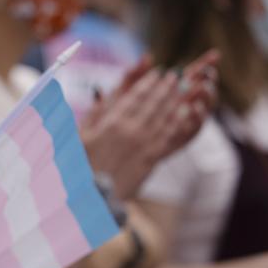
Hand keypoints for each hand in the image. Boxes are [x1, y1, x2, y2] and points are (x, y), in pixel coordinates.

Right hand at [81, 50, 219, 199]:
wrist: (92, 195)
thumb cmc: (81, 165)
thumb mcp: (81, 135)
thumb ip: (94, 112)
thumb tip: (100, 91)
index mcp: (112, 123)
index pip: (136, 96)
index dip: (149, 82)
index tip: (158, 72)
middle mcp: (131, 131)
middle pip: (155, 102)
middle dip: (167, 86)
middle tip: (176, 76)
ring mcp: (144, 145)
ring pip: (165, 116)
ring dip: (177, 100)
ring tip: (185, 87)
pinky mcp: (151, 159)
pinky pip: (169, 136)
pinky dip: (179, 121)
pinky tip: (187, 112)